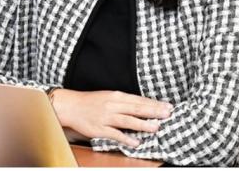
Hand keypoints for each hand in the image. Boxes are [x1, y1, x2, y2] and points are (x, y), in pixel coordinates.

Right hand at [49, 88, 171, 148]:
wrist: (71, 105)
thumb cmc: (91, 102)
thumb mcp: (108, 97)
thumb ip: (125, 102)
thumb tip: (143, 106)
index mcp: (115, 96)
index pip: (138, 99)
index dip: (154, 103)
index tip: (168, 106)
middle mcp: (112, 105)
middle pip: (135, 108)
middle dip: (152, 111)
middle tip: (167, 113)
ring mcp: (106, 117)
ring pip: (127, 120)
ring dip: (142, 124)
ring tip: (155, 127)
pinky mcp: (99, 128)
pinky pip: (114, 134)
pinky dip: (126, 139)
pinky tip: (136, 143)